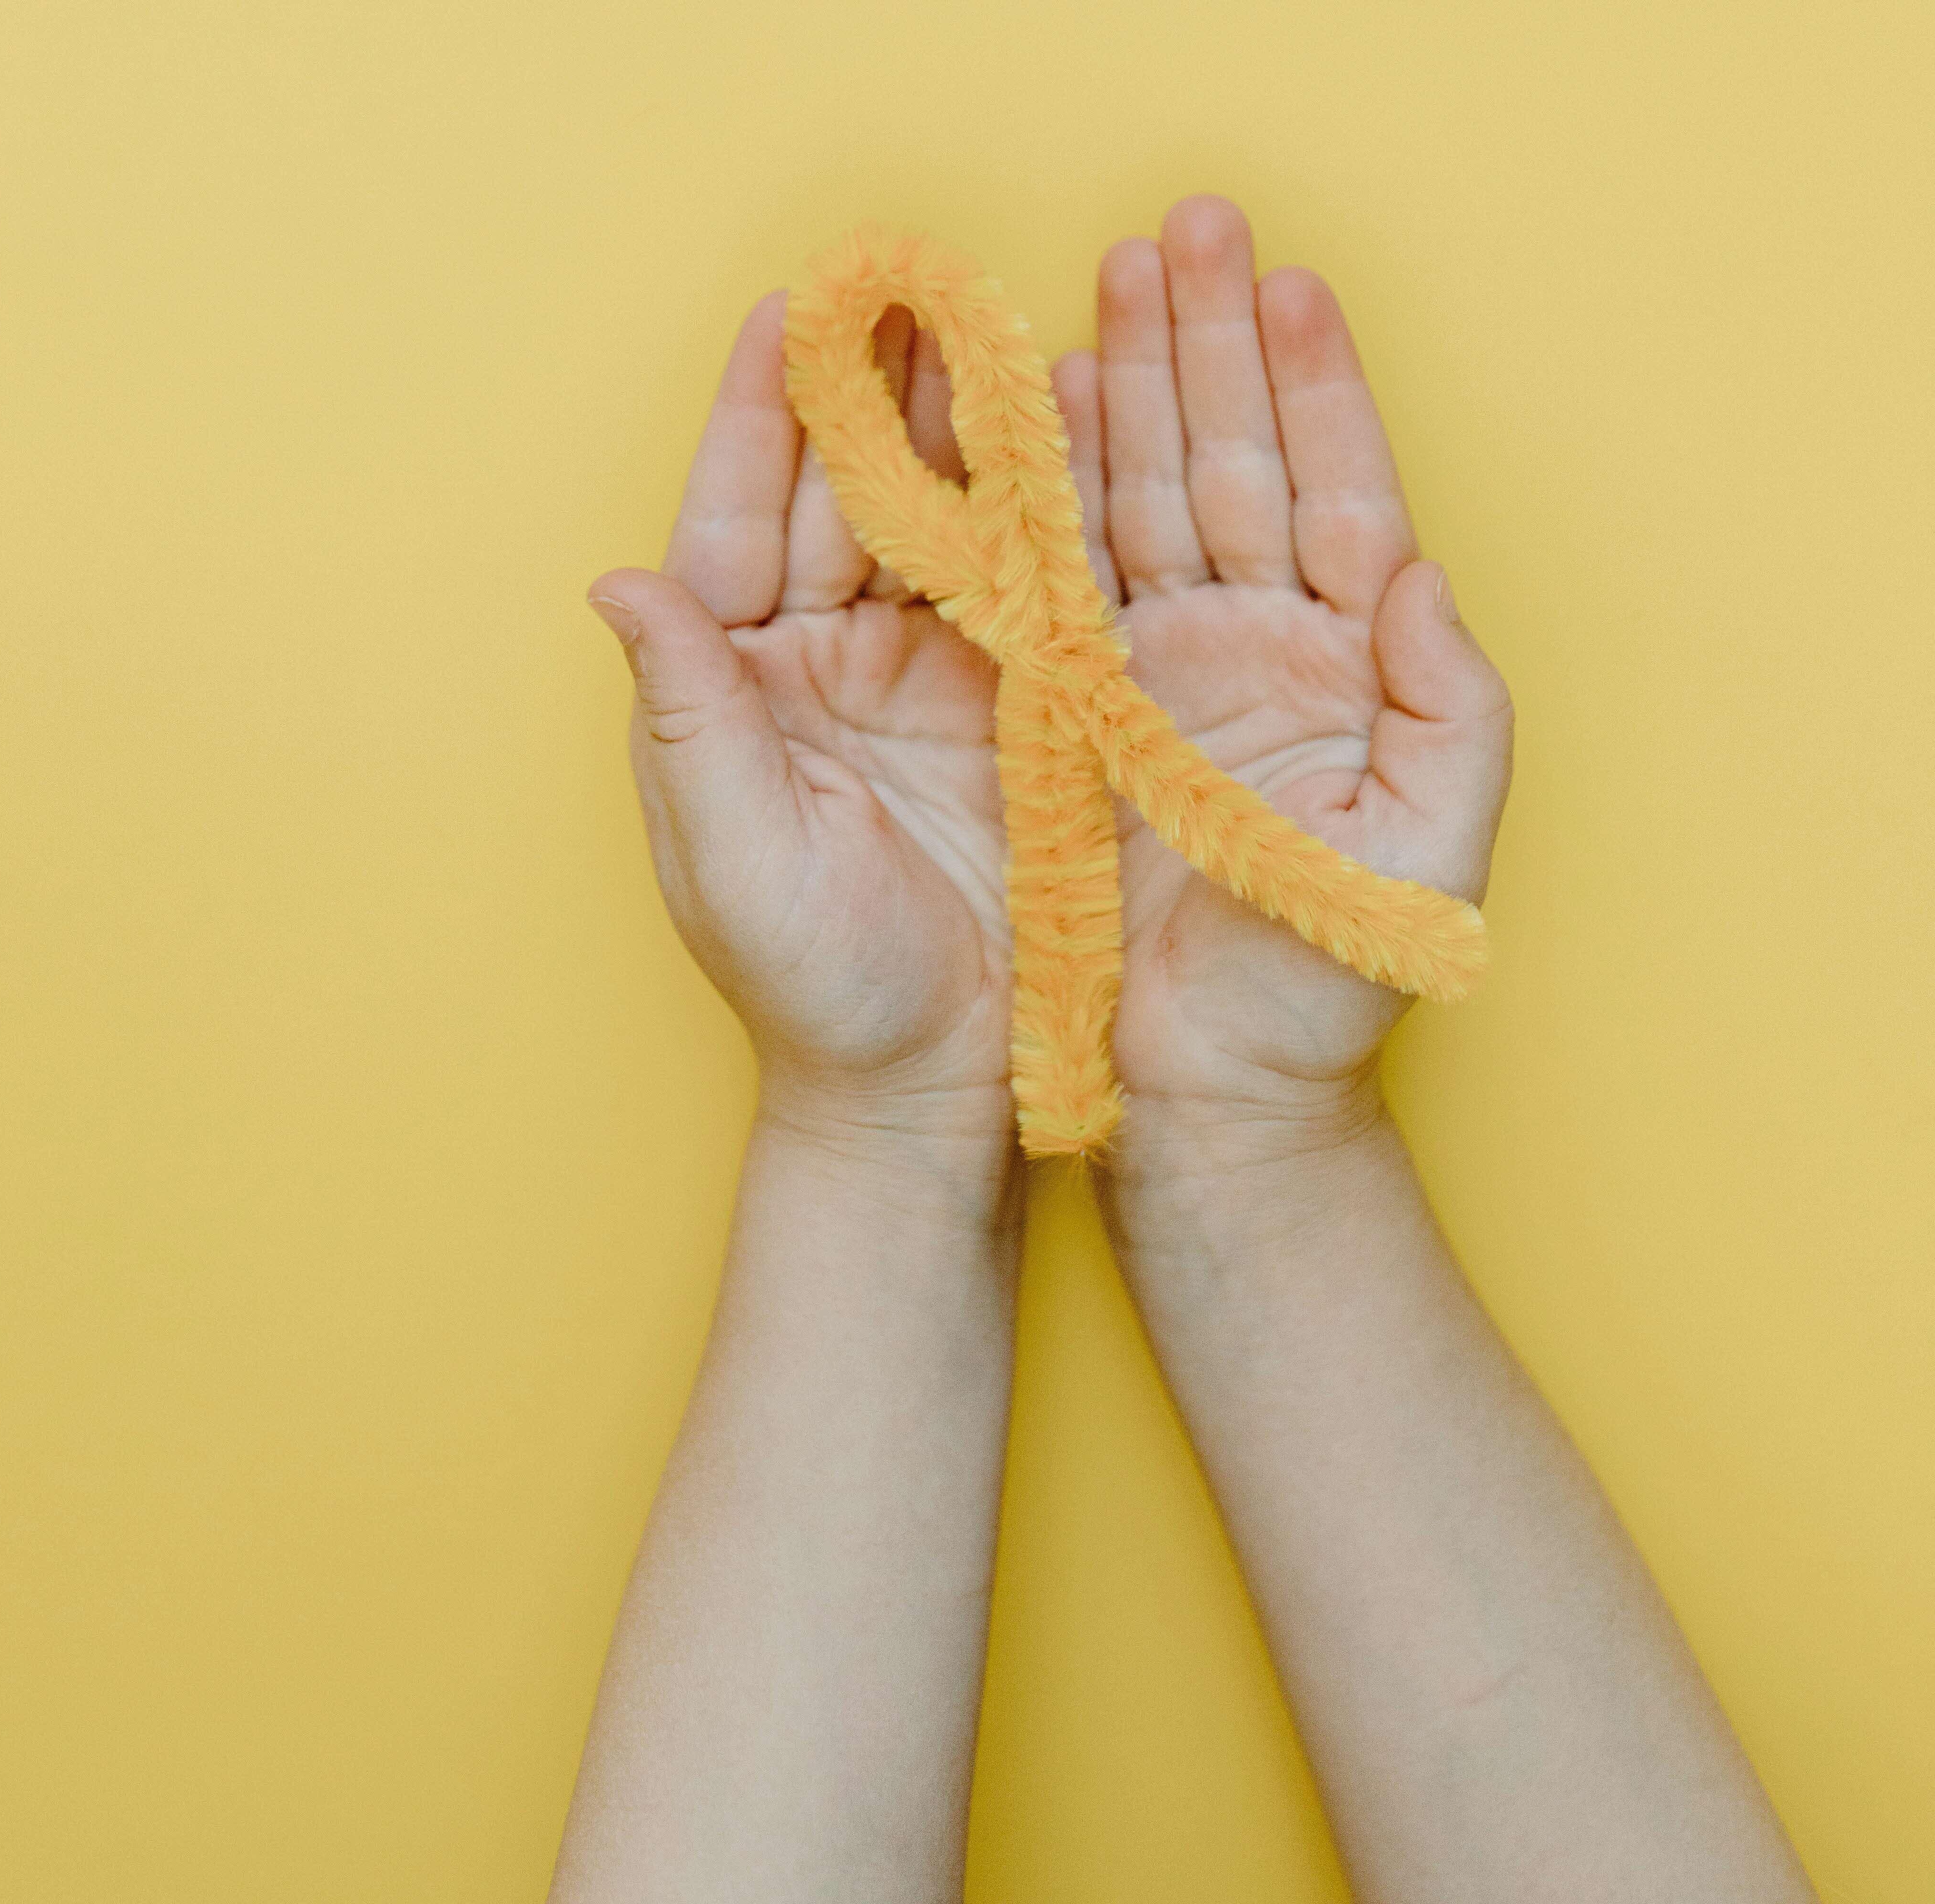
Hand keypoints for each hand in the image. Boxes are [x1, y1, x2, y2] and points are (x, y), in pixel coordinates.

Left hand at [589, 292, 1014, 1144]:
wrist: (932, 1082)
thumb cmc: (815, 986)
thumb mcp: (736, 853)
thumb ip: (684, 715)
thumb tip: (620, 582)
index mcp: (734, 692)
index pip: (734, 527)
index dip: (756, 422)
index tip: (781, 318)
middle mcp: (819, 669)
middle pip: (837, 502)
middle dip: (866, 394)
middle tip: (903, 284)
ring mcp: (919, 683)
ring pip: (930, 526)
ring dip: (952, 430)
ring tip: (980, 327)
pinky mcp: (1011, 711)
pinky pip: (1018, 590)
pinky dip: (1035, 514)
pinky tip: (1053, 433)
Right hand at [1050, 195, 1514, 1121]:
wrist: (1208, 1087)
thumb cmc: (1327, 987)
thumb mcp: (1427, 854)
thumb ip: (1456, 710)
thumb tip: (1424, 577)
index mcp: (1346, 671)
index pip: (1338, 497)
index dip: (1316, 389)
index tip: (1288, 285)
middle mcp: (1252, 653)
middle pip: (1233, 466)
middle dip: (1211, 349)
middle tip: (1187, 234)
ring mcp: (1158, 676)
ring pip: (1141, 502)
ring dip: (1128, 392)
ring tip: (1111, 286)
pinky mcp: (1071, 716)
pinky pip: (1059, 584)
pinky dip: (1048, 497)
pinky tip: (1041, 412)